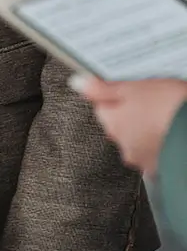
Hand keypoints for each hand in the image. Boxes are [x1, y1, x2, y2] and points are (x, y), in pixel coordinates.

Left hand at [70, 75, 186, 175]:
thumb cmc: (169, 109)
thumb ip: (101, 88)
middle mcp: (124, 146)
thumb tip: (77, 83)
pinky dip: (163, 141)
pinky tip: (173, 130)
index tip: (131, 87)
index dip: (116, 94)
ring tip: (167, 113)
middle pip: (121, 124)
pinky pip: (158, 149)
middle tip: (152, 98)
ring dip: (149, 127)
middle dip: (133, 112)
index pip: (102, 106)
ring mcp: (144, 159)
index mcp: (112, 123)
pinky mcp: (162, 167)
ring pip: (140, 137)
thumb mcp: (134, 88)